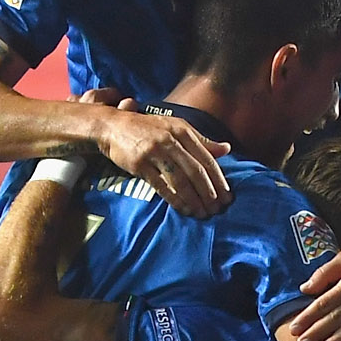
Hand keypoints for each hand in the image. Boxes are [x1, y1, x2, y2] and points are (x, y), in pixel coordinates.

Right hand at [91, 104, 230, 215]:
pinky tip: (184, 209)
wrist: (113, 126)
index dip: (219, 180)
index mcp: (183, 131)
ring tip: (202, 213)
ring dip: (194, 200)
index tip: (227, 196)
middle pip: (196, 172)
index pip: (207, 159)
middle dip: (209, 193)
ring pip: (180, 180)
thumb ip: (201, 140)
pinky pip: (161, 186)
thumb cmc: (148, 128)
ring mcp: (154, 152)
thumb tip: (226, 149)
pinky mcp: (140, 164)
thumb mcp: (176, 128)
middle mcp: (170, 140)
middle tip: (217, 209)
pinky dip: (175, 199)